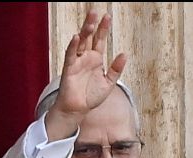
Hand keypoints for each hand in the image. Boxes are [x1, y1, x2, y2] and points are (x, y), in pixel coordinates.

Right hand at [46, 10, 126, 139]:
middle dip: (93, 25)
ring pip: (80, 43)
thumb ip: (116, 69)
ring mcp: (77, 62)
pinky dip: (73, 46)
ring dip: (84, 32)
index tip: (107, 16)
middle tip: (97, 12)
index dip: (103, 29)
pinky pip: (70, 55)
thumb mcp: (109, 83)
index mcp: (96, 59)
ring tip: (91, 22)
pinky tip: (76, 37)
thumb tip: (124, 54)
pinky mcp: (69, 69)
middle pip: (89, 37)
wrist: (79, 109)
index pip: (100, 40)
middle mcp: (86, 57)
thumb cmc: (91, 97)